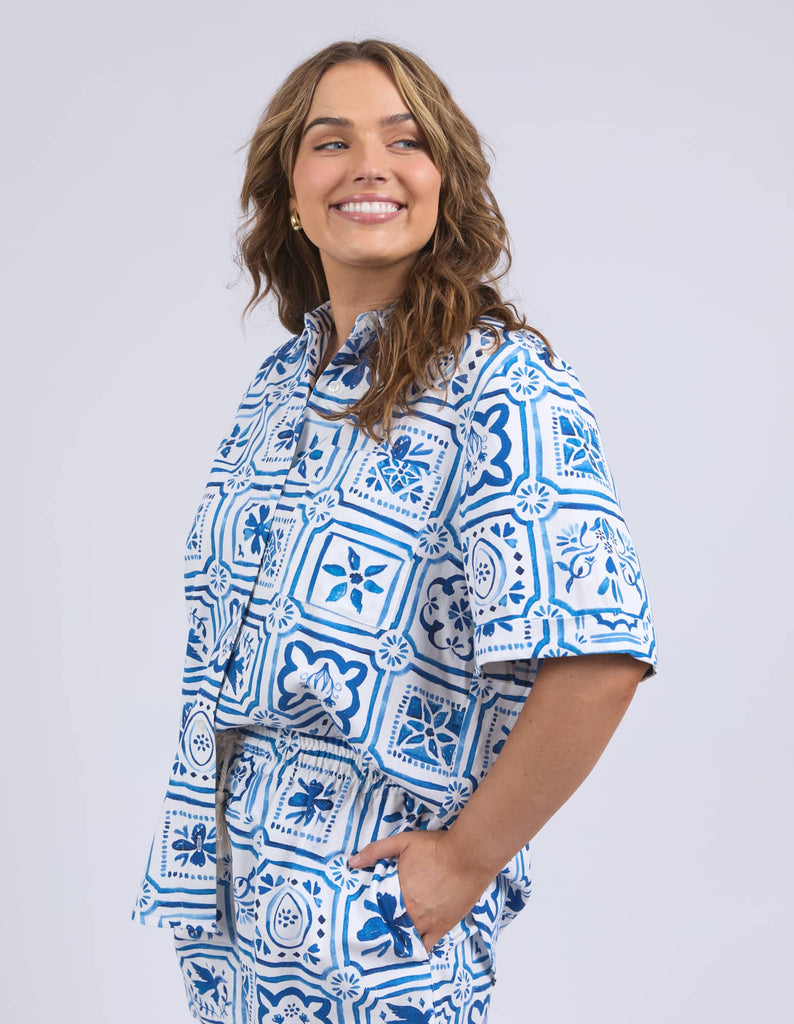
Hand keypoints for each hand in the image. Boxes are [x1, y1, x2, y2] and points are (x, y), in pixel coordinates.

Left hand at [348, 828, 493, 953]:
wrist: (468, 856)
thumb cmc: (436, 847)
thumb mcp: (403, 842)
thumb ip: (377, 851)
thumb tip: (352, 862)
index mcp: (397, 893)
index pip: (376, 911)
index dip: (370, 914)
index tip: (364, 918)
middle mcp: (409, 911)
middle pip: (389, 927)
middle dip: (382, 928)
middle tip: (374, 932)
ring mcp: (426, 922)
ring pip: (405, 939)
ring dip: (397, 938)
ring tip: (390, 939)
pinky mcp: (442, 927)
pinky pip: (425, 946)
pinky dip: (416, 949)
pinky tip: (410, 947)